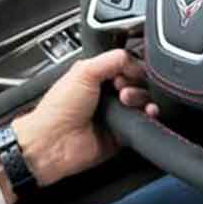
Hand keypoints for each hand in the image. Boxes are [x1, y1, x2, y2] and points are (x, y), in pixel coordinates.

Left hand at [5, 49, 156, 189]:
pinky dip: (148, 117)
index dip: (130, 67)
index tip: (127, 72)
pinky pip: (143, 123)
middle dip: (136, 82)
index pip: (124, 65)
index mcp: (94, 76)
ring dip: (143, 98)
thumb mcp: (84, 71)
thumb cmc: (58, 109)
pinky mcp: (121, 134)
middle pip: (137, 83)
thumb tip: (136, 62)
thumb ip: (112, 60)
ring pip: (143, 102)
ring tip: (127, 101)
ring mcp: (114, 114)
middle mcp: (105, 94)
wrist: (54, 143)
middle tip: (122, 88)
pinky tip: (146, 113)